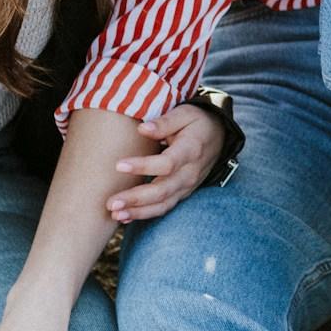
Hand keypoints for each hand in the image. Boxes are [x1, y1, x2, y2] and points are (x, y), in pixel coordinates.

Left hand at [106, 104, 225, 222]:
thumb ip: (164, 122)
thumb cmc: (196, 122)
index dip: (143, 166)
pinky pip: (164, 207)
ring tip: (115, 214)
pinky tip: (125, 217)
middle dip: (136, 199)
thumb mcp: (185, 113)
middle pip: (163, 190)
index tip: (119, 165)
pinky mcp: (182, 193)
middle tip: (111, 203)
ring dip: (138, 212)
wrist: (219, 136)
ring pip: (163, 204)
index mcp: (190, 150)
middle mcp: (190, 173)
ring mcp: (187, 186)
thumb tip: (142, 129)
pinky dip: (145, 214)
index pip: (167, 163)